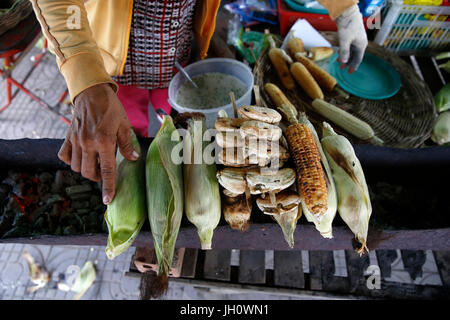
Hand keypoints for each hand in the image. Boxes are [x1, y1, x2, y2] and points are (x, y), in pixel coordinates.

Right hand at [58, 83, 138, 204]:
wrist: (91, 92)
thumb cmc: (111, 108)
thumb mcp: (124, 125)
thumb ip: (127, 144)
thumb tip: (133, 159)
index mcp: (104, 141)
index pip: (107, 171)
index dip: (108, 187)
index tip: (107, 200)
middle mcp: (88, 143)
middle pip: (88, 173)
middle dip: (97, 178)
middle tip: (103, 172)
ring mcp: (75, 140)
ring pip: (76, 167)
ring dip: (85, 169)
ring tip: (94, 162)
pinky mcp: (68, 136)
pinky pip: (64, 156)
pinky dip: (71, 160)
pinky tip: (80, 156)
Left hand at [336, 4, 367, 73]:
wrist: (348, 13)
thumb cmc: (347, 26)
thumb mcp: (344, 40)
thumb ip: (344, 52)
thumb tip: (344, 62)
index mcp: (361, 45)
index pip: (358, 59)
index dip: (353, 66)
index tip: (350, 72)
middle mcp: (360, 43)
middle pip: (355, 56)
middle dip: (348, 63)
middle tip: (342, 69)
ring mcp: (356, 39)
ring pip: (351, 51)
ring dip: (345, 57)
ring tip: (339, 63)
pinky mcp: (352, 36)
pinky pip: (349, 47)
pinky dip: (344, 51)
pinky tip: (339, 54)